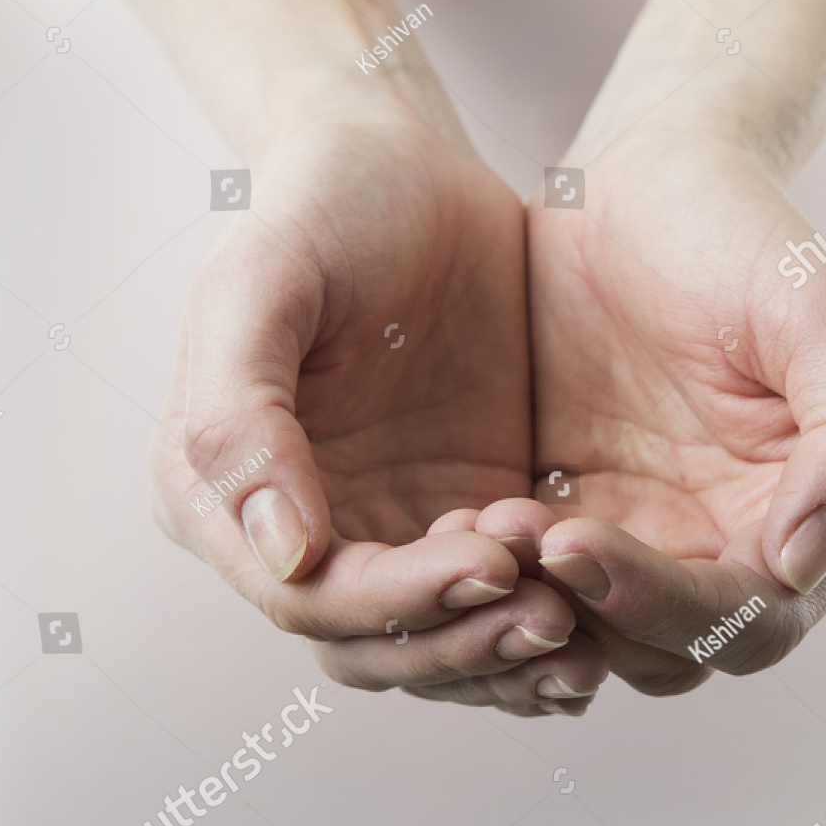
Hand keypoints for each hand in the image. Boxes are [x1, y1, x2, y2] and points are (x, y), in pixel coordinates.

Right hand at [148, 108, 597, 707]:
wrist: (408, 170)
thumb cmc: (323, 209)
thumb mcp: (262, 284)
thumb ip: (241, 417)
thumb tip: (283, 553)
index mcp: (224, 496)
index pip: (307, 597)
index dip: (396, 601)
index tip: (491, 560)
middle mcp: (298, 535)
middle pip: (374, 644)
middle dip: (460, 643)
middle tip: (550, 618)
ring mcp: (383, 533)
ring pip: (437, 645)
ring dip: (505, 654)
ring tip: (584, 639)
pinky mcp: (459, 520)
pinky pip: (493, 604)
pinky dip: (538, 628)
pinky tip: (600, 629)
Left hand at [523, 125, 825, 694]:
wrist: (641, 183)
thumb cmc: (743, 235)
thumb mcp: (818, 313)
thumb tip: (807, 566)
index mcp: (805, 521)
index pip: (747, 622)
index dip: (666, 604)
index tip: (578, 540)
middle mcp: (728, 551)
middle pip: (664, 653)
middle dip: (585, 611)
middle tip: (515, 537)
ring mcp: (644, 541)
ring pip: (588, 633)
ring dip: (530, 605)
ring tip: (475, 527)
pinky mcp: (568, 519)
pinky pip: (529, 584)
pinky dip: (493, 576)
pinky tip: (450, 522)